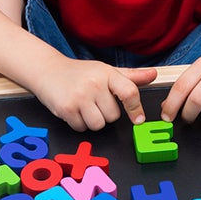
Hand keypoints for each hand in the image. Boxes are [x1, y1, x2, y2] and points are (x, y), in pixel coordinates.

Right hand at [34, 58, 156, 130]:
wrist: (47, 71)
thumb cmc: (79, 73)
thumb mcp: (105, 71)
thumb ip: (130, 77)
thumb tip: (153, 75)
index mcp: (107, 73)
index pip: (129, 93)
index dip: (136, 109)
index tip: (139, 119)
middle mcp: (94, 84)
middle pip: (113, 116)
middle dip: (105, 114)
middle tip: (94, 102)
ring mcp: (79, 97)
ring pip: (98, 125)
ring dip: (92, 121)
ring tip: (84, 107)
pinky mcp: (66, 109)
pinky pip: (82, 128)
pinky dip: (79, 123)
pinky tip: (73, 110)